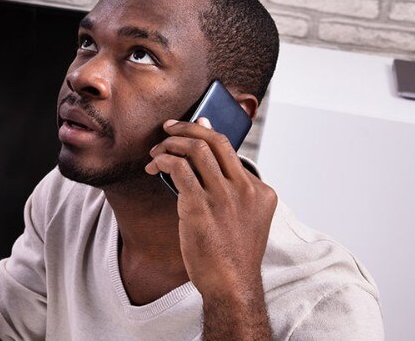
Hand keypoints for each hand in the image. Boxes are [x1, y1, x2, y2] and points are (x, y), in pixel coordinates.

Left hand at [145, 118, 276, 301]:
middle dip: (187, 128)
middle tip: (169, 128)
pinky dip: (163, 160)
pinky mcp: (200, 206)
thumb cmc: (232, 255)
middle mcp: (245, 190)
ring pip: (195, 150)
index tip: (191, 129)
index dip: (206, 136)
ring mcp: (224, 197)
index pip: (231, 151)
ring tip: (156, 150)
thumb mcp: (247, 219)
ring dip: (170, 144)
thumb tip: (206, 162)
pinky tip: (153, 166)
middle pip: (215, 142)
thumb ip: (234, 193)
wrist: (231, 285)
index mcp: (261, 191)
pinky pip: (178, 169)